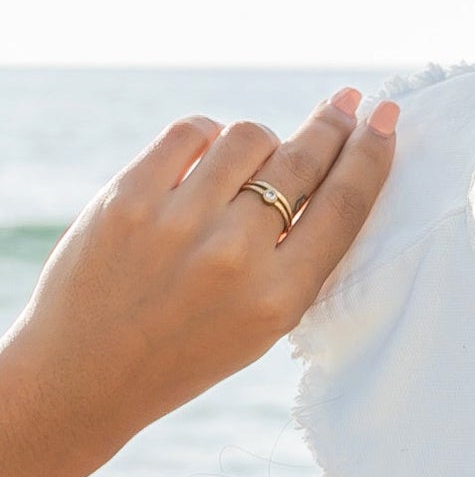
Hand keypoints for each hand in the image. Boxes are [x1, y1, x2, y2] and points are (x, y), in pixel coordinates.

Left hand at [0, 88, 398, 476]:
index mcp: (280, 297)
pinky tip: (206, 156)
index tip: (386, 118)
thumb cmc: (188, 348)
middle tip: (345, 103)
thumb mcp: (265, 322)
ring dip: (260, 142)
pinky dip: (207, 136)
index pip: (345, 206)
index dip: (371, 154)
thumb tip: (331, 169)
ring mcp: (178, 223)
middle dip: (331, 125)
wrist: (87, 374)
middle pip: (302, 163)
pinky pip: (190, 132)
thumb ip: (299, 257)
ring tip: (252, 164)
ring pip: (249, 137)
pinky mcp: (128, 197)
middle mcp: (234, 257)